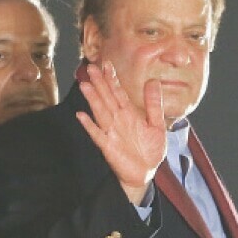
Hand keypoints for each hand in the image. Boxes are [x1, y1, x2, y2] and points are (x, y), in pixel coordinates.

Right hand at [76, 62, 165, 203]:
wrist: (146, 172)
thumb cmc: (150, 150)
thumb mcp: (157, 124)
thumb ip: (154, 104)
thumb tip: (153, 81)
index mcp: (129, 114)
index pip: (118, 92)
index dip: (112, 79)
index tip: (106, 64)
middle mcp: (117, 120)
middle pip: (106, 99)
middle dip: (99, 84)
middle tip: (91, 68)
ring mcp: (111, 132)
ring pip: (100, 112)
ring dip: (93, 100)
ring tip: (85, 85)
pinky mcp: (108, 147)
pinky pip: (97, 134)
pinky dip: (89, 126)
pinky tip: (81, 116)